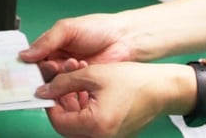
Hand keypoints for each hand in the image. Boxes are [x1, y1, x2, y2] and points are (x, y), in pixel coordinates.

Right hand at [19, 14, 134, 80]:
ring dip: (63, 76)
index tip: (27, 68)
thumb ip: (46, 41)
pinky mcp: (81, 85)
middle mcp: (58, 61)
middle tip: (57, 65)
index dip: (29, 64)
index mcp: (52, 46)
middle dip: (49, 71)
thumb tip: (24, 54)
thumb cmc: (98, 28)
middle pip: (42, 74)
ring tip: (75, 64)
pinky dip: (73, 85)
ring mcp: (70, 74)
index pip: (33, 59)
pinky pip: (70, 91)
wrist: (124, 40)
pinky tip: (82, 74)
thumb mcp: (68, 29)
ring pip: (56, 83)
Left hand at [35, 62, 188, 137]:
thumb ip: (64, 82)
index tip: (49, 87)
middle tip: (64, 81)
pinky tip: (88, 91)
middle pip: (66, 125)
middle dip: (62, 102)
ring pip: (77, 125)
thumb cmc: (134, 82)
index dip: (50, 101)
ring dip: (72, 104)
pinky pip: (90, 126)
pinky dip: (84, 111)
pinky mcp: (112, 135)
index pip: (57, 120)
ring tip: (79, 81)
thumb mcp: (93, 74)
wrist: (162, 90)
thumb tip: (44, 90)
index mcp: (95, 125)